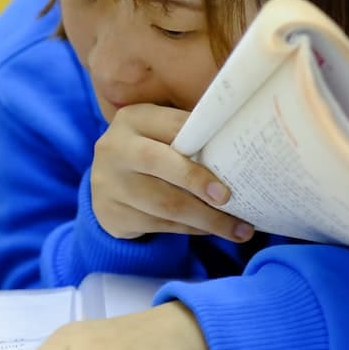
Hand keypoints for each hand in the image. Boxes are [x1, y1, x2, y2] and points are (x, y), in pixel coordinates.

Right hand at [91, 103, 253, 241]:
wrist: (106, 185)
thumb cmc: (149, 153)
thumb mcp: (159, 135)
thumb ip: (189, 137)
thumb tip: (242, 149)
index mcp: (133, 119)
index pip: (173, 125)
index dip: (203, 141)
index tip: (234, 159)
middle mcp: (115, 148)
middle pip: (158, 162)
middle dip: (197, 181)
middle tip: (229, 199)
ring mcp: (108, 184)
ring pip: (163, 203)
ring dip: (205, 218)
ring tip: (238, 230)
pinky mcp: (112, 214)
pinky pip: (159, 225)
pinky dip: (191, 229)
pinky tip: (211, 230)